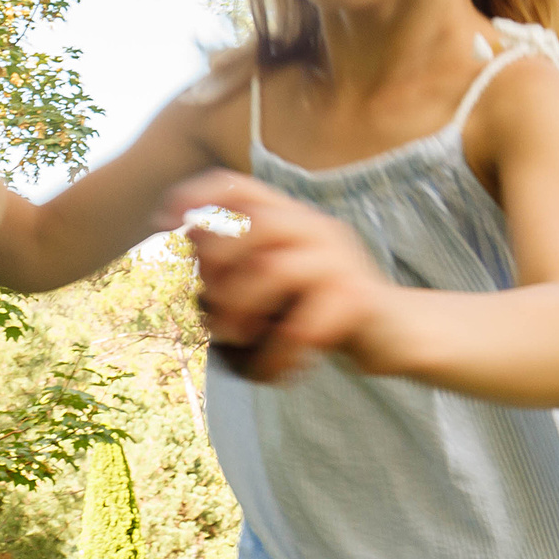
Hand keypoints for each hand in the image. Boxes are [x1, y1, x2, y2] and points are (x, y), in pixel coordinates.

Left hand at [156, 171, 390, 383]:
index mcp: (292, 217)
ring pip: (270, 271)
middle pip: (249, 226)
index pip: (235, 185)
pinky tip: (271, 373)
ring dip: (238, 314)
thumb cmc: (325, 312)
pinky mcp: (357, 300)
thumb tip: (180, 263)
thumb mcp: (278, 281)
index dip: (192, 198)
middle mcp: (316, 227)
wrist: (398, 335)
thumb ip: (238, 267)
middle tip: (209, 311)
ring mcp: (340, 260)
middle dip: (215, 269)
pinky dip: (274, 358)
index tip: (160, 225)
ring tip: (236, 343)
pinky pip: (301, 328)